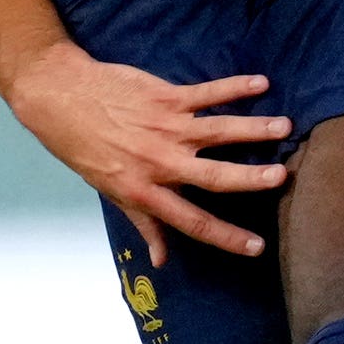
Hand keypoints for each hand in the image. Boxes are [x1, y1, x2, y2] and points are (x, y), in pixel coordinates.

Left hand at [3, 56, 293, 260]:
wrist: (59, 97)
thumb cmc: (83, 147)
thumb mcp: (110, 191)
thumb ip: (143, 223)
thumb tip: (161, 260)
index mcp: (144, 191)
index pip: (192, 222)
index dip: (226, 238)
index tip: (258, 247)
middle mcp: (158, 161)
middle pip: (213, 175)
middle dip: (251, 178)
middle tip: (283, 177)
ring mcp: (163, 126)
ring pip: (217, 129)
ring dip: (253, 128)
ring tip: (284, 127)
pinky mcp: (164, 95)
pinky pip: (206, 92)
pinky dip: (234, 86)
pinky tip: (260, 82)